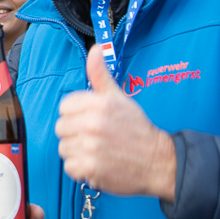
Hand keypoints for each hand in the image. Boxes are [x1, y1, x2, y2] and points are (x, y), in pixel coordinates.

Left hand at [55, 47, 176, 201]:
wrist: (158, 161)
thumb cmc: (137, 129)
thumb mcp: (119, 97)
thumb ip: (100, 74)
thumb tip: (95, 48)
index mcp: (98, 103)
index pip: (64, 106)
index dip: (76, 114)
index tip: (91, 120)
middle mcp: (93, 123)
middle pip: (61, 127)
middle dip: (75, 133)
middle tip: (96, 137)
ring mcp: (90, 147)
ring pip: (64, 148)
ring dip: (77, 152)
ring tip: (97, 150)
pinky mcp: (90, 168)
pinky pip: (69, 167)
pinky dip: (81, 169)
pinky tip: (96, 164)